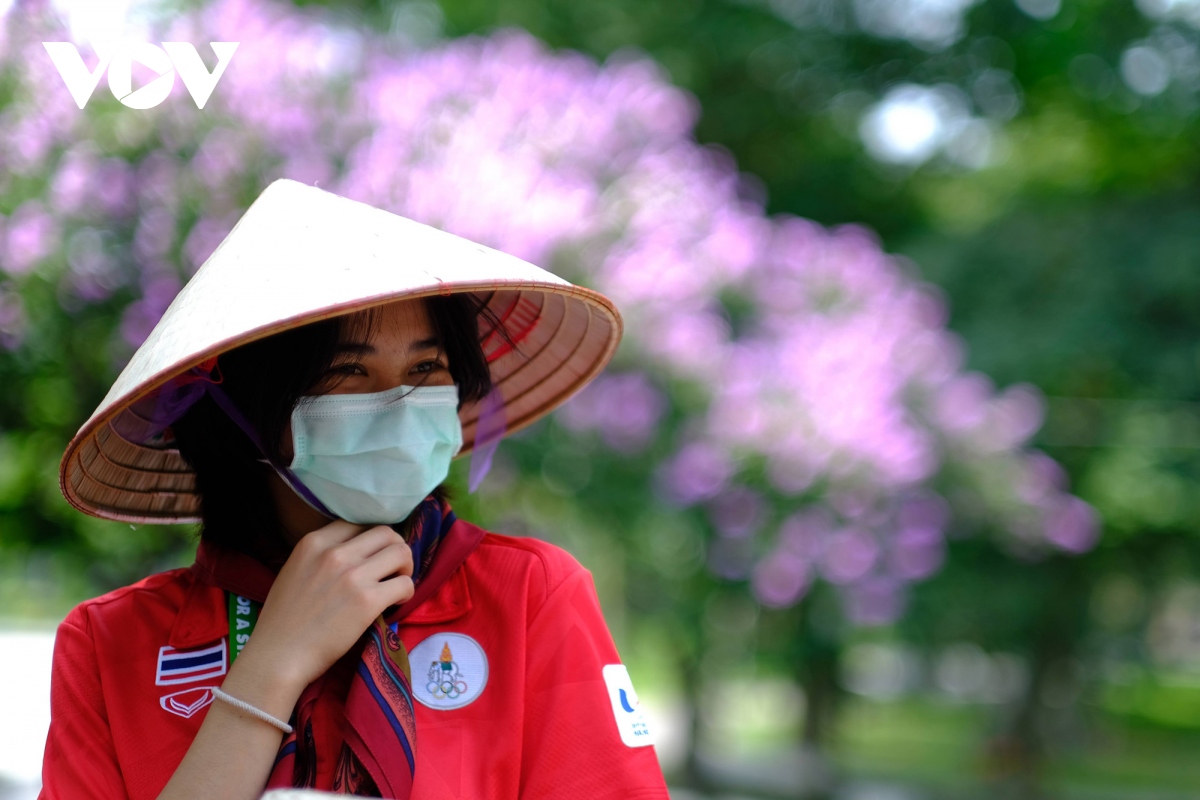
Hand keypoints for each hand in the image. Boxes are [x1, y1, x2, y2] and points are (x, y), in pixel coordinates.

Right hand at [235, 520, 413, 695]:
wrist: (278, 656)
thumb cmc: (282, 621)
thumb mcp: (294, 570)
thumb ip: (320, 556)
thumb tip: (352, 552)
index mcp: (314, 542)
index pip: (358, 523)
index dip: (372, 539)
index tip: (374, 555)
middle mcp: (335, 553)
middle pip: (386, 532)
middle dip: (395, 548)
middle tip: (393, 569)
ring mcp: (353, 575)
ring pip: (401, 552)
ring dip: (405, 568)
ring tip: (397, 584)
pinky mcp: (368, 600)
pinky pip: (405, 584)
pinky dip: (406, 592)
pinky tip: (395, 603)